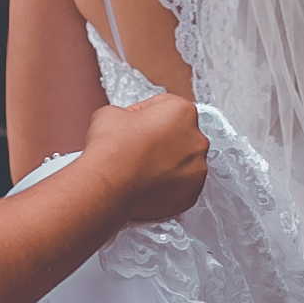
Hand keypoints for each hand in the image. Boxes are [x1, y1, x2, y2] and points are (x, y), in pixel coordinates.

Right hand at [88, 92, 206, 219]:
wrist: (106, 186)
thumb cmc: (111, 149)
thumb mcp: (111, 112)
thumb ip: (130, 114)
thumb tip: (128, 123)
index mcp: (183, 112)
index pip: (163, 107)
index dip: (143, 114)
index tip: (132, 125)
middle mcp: (197, 140)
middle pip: (178, 135)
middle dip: (160, 140)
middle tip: (136, 148)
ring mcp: (197, 170)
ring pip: (182, 162)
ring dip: (166, 163)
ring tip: (140, 168)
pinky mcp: (191, 195)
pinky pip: (180, 186)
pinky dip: (167, 185)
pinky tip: (147, 183)